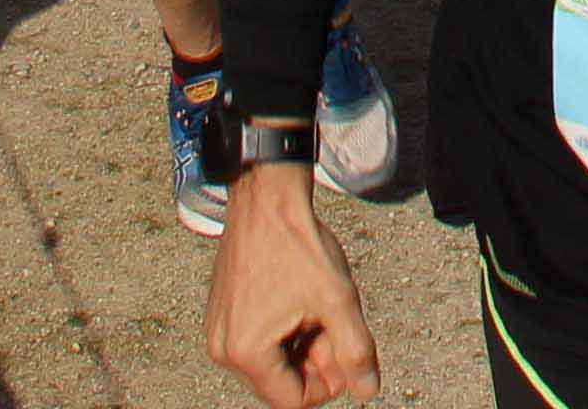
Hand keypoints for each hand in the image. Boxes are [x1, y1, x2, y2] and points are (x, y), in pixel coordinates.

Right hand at [205, 165, 381, 405]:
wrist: (266, 198)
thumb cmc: (297, 244)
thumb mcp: (337, 300)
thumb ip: (355, 351)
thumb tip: (367, 391)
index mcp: (246, 352)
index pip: (293, 399)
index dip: (328, 384)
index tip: (345, 352)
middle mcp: (223, 349)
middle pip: (280, 383)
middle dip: (315, 362)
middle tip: (335, 324)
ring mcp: (219, 332)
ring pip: (271, 362)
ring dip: (301, 345)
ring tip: (319, 308)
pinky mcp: (221, 314)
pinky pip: (258, 341)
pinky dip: (284, 331)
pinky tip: (300, 302)